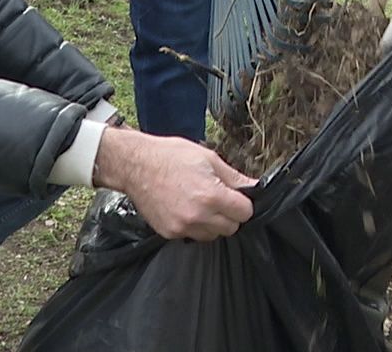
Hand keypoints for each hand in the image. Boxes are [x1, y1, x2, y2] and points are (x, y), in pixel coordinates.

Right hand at [92, 128, 255, 241]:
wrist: (135, 165)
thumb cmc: (170, 156)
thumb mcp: (208, 158)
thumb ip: (234, 177)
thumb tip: (256, 186)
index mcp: (211, 195)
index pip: (245, 213)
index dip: (243, 203)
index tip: (235, 196)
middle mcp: (198, 216)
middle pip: (231, 228)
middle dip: (229, 214)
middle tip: (217, 197)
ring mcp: (182, 227)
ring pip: (212, 235)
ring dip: (213, 223)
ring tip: (200, 203)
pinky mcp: (169, 233)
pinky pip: (192, 236)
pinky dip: (194, 226)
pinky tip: (185, 208)